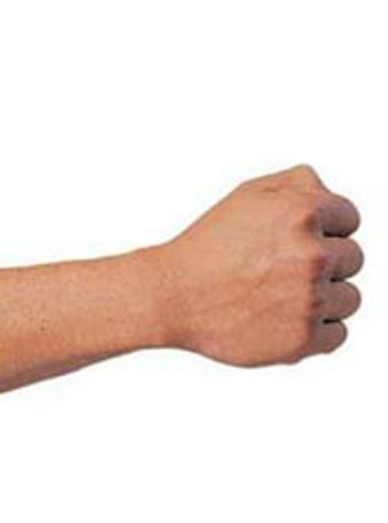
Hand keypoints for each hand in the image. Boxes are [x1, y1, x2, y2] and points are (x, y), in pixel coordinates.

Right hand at [161, 165, 362, 365]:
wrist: (170, 297)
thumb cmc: (205, 248)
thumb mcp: (248, 195)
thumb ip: (299, 183)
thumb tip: (332, 196)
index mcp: (304, 213)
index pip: (350, 220)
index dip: (322, 230)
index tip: (293, 243)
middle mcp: (312, 255)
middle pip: (353, 259)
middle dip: (322, 264)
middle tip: (279, 272)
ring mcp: (310, 300)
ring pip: (349, 299)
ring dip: (322, 299)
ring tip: (278, 298)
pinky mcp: (303, 339)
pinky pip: (337, 335)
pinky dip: (316, 332)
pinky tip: (283, 321)